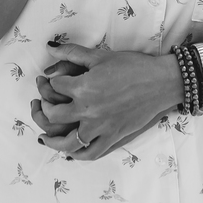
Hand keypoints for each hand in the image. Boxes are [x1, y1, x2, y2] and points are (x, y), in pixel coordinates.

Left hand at [34, 43, 181, 160]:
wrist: (160, 81)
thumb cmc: (133, 66)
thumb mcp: (100, 56)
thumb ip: (72, 53)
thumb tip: (50, 48)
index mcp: (83, 87)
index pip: (54, 86)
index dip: (48, 82)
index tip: (49, 80)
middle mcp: (87, 110)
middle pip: (54, 114)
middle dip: (44, 107)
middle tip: (41, 103)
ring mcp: (99, 127)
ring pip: (67, 142)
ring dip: (51, 141)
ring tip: (44, 137)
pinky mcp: (112, 137)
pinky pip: (90, 153)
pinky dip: (77, 155)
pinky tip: (70, 150)